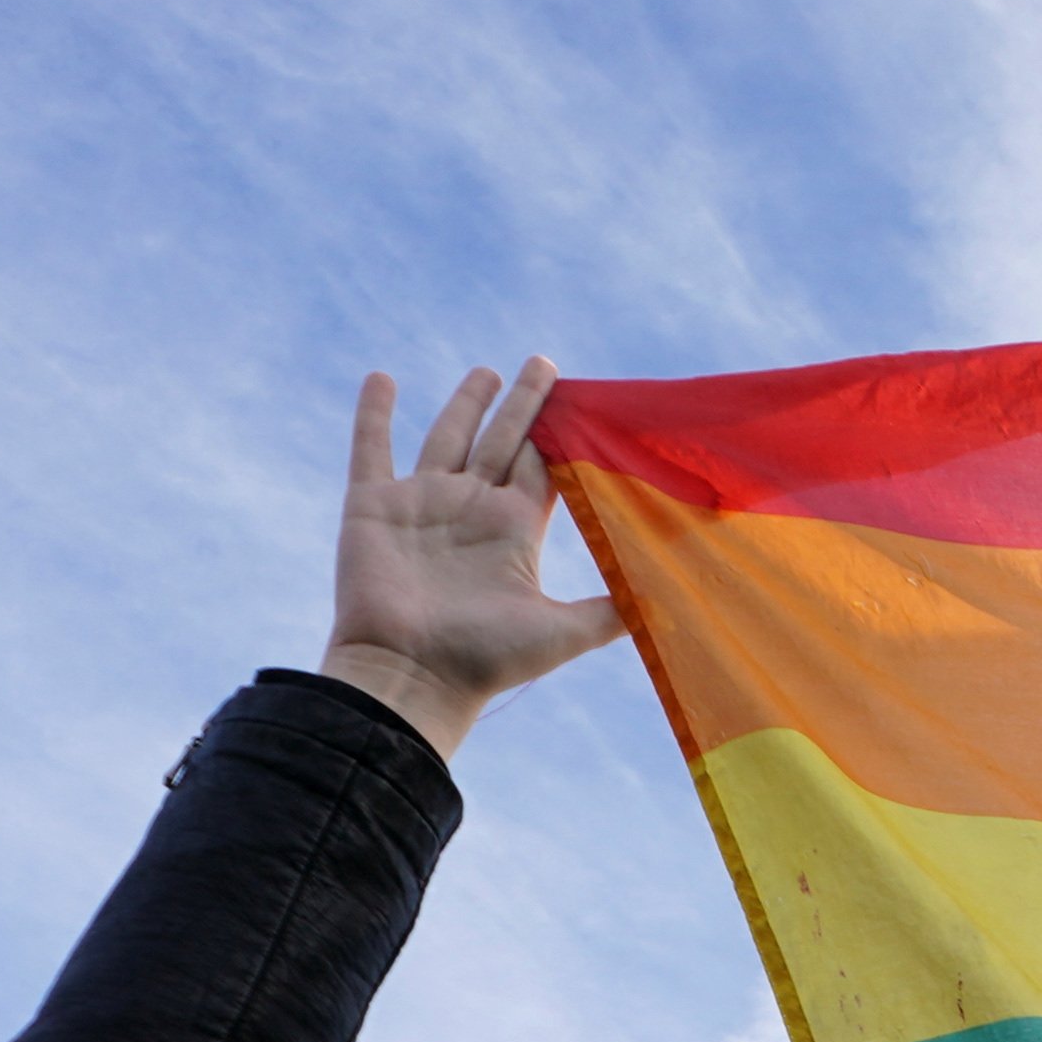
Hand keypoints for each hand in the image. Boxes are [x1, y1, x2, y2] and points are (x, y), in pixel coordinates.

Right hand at [324, 361, 625, 758]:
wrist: (411, 676)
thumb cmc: (485, 660)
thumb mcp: (562, 634)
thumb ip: (610, 613)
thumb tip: (670, 604)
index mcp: (513, 531)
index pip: (543, 469)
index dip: (559, 436)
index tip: (582, 401)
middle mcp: (471, 511)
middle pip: (504, 441)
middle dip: (523, 404)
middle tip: (544, 365)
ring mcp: (422, 505)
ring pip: (448, 436)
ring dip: (466, 403)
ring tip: (486, 371)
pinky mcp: (372, 507)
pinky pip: (372, 449)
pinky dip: (373, 414)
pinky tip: (381, 378)